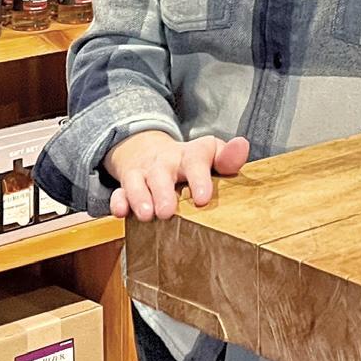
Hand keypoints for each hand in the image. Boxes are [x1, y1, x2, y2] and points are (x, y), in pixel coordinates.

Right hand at [103, 130, 250, 221]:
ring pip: (138, 181)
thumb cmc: (190, 162)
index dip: (199, 178)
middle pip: (162, 172)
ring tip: (146, 215)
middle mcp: (165, 162)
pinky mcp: (128, 183)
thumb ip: (228, 158)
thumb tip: (242, 145)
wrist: (150, 151)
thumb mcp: (211, 156)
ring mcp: (144, 172)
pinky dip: (119, 201)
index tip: (202, 198)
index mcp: (190, 155)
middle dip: (163, 191)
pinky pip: (120, 191)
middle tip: (167, 211)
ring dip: (140, 197)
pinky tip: (121, 212)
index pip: (196, 159)